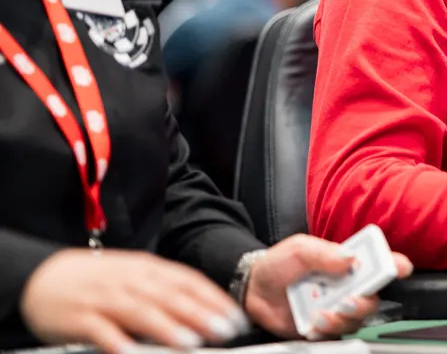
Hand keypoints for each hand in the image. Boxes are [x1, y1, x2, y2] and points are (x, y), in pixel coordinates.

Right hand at [20, 249, 249, 353]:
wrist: (42, 277)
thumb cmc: (96, 280)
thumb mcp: (133, 276)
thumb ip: (164, 290)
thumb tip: (202, 308)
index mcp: (145, 269)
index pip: (187, 282)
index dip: (212, 299)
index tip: (234, 316)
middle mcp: (129, 281)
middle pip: (169, 297)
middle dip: (200, 315)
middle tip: (225, 331)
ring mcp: (104, 299)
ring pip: (141, 312)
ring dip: (168, 328)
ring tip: (191, 342)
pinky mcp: (80, 319)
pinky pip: (101, 331)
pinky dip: (118, 341)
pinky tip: (132, 352)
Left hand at [245, 233, 412, 339]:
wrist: (252, 288)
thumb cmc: (279, 264)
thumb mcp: (300, 249)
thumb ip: (324, 254)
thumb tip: (349, 259)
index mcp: (347, 263)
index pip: (378, 263)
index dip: (393, 265)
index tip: (401, 267)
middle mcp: (346, 286)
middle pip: (373, 297)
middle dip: (366, 300)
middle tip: (351, 299)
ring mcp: (336, 308)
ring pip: (357, 319)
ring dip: (344, 318)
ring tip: (324, 313)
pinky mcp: (323, 327)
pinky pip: (335, 333)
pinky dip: (328, 330)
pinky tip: (314, 322)